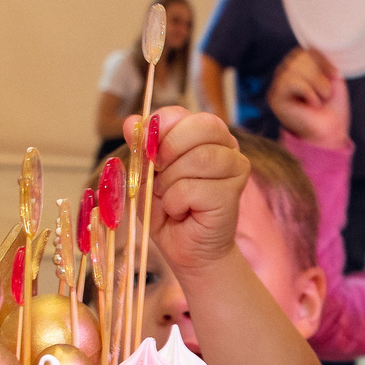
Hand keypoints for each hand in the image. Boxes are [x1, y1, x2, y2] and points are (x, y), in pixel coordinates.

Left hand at [143, 106, 249, 282]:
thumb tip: (129, 122)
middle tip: (159, 175)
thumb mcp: (146, 175)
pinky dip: (175, 203)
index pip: (180, 113)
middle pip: (200, 125)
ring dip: (170, 182)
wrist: (186, 250)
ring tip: (170, 198)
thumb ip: (140, 148)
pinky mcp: (232, 193)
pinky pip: (192, 188)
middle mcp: (226, 145)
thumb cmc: (168, 211)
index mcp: (204, 134)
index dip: (157, 129)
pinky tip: (182, 213)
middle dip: (167, 150)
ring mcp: (235, 168)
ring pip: (197, 158)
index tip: (147, 154)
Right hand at [268, 48, 350, 146]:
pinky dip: (307, 91)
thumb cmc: (332, 108)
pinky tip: (311, 104)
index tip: (335, 74)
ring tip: (320, 99)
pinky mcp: (275, 97)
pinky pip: (290, 80)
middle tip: (326, 93)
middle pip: (300, 56)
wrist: (331, 131)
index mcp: (298, 67)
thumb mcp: (331, 77)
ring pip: (295, 67)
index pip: (306, 50)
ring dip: (316, 84)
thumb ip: (320, 60)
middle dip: (319, 74)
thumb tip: (311, 46)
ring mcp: (278, 85)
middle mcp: (285, 73)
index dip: (322, 60)